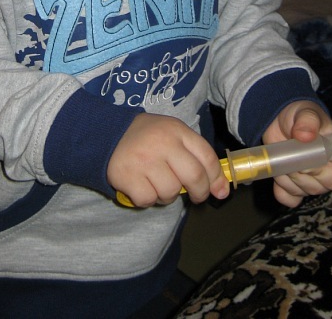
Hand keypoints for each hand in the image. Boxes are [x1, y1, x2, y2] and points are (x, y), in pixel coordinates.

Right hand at [107, 113, 229, 207]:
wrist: (109, 133)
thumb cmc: (149, 138)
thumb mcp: (174, 136)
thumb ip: (198, 158)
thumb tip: (222, 190)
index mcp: (177, 131)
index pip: (207, 157)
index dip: (216, 178)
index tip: (219, 190)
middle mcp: (162, 143)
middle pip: (194, 177)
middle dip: (199, 192)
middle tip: (195, 195)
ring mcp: (144, 160)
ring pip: (170, 192)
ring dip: (168, 195)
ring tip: (158, 182)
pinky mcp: (127, 176)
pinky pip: (148, 200)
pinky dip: (147, 198)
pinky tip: (142, 185)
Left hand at [262, 101, 331, 207]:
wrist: (279, 118)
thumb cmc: (300, 114)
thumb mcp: (305, 112)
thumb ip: (308, 121)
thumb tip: (306, 136)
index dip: (316, 171)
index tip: (301, 156)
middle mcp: (326, 173)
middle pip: (314, 187)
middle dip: (296, 173)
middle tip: (287, 153)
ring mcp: (310, 181)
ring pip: (299, 192)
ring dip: (285, 178)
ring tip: (282, 156)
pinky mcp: (294, 185)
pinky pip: (289, 198)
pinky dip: (281, 190)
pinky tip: (278, 174)